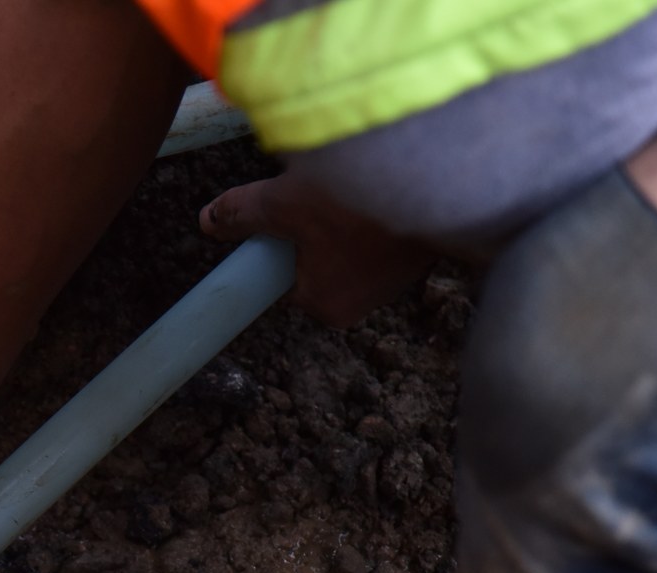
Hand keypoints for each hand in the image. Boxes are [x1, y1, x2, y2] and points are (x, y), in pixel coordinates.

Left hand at [199, 173, 434, 327]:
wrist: (447, 182)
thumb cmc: (356, 203)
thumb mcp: (282, 203)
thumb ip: (242, 214)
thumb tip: (208, 221)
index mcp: (326, 306)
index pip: (290, 280)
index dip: (285, 243)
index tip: (292, 213)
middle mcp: (365, 301)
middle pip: (323, 259)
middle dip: (320, 224)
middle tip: (325, 190)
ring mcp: (400, 275)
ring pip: (359, 242)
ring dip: (355, 210)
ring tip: (358, 183)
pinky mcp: (427, 247)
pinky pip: (392, 226)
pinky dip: (386, 203)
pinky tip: (387, 181)